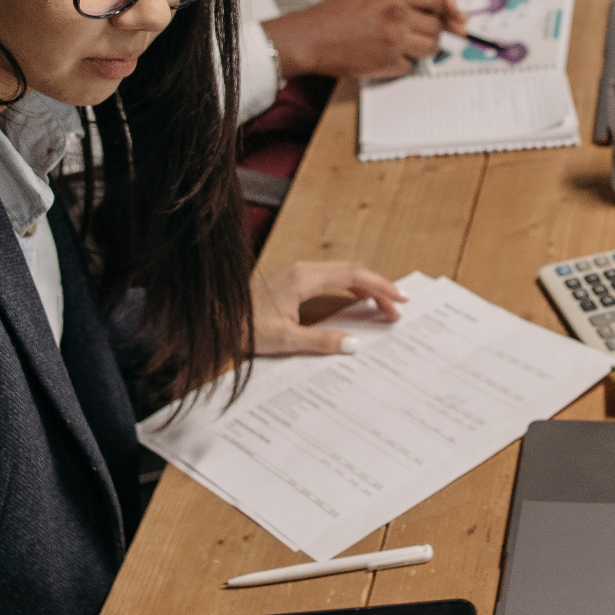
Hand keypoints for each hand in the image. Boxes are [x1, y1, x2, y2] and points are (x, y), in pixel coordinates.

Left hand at [252, 261, 404, 355]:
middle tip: (396, 308)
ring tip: (381, 306)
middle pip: (352, 270)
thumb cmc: (243, 328)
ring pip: (342, 272)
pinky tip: (355, 300)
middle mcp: (303, 270)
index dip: (381, 286)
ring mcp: (297, 273)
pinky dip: (349, 286)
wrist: (215, 320)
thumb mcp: (286, 340)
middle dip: (378, 288)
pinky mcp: (292, 280)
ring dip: (365, 287)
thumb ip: (322, 342)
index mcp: (305, 279)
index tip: (399, 299)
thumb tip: (354, 345)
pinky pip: (330, 277)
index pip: (354, 275)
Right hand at [262, 0, 448, 80]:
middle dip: (432, 29)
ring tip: (408, 46)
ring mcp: (395, 42)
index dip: (436, 6)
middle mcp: (397, 16)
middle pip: (436, 25)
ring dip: (423, 48)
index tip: (431, 11)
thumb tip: (421, 3)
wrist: (311, 38)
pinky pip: (411, 65)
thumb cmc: (334, 15)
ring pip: (430, 47)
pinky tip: (389, 57)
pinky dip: (404, 64)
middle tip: (420, 32)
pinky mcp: (389, 64)